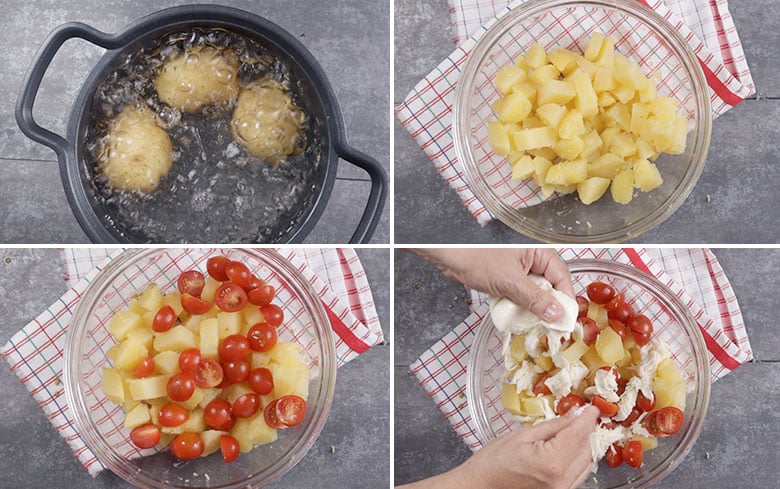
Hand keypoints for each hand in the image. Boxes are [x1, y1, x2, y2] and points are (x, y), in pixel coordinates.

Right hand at [399, 405, 599, 488]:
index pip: (578, 435)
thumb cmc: (494, 461)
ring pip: (586, 464)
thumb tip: (574, 415)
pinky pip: (579, 475)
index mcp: (552, 462)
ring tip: (576, 430)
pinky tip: (570, 448)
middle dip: (587, 431)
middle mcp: (562, 480)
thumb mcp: (523, 435)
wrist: (482, 486)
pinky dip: (578, 460)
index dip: (587, 418)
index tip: (593, 408)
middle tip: (583, 415)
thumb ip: (553, 426)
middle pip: (587, 450)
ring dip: (584, 446)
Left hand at [411, 249, 573, 321]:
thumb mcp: (510, 281)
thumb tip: (557, 314)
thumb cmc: (476, 258)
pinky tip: (520, 319)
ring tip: (536, 326)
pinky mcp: (507, 279)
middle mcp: (532, 260)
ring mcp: (519, 270)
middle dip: (550, 307)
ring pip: (535, 293)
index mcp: (538, 252)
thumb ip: (535, 298)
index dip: (566, 300)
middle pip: (551, 287)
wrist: (448, 257)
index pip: (562, 277)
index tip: (566, 321)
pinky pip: (521, 295)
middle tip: (552, 328)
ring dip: (534, 309)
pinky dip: (521, 307)